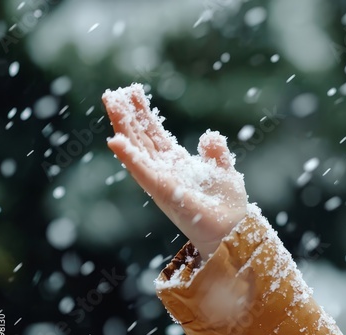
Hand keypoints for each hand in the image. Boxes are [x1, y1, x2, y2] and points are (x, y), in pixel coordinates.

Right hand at [103, 84, 248, 259]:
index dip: (144, 115)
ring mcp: (161, 181)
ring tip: (111, 104)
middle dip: (128, 116)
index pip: (155, 135)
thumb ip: (215, 153)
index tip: (132, 93)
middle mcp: (164, 171)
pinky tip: (115, 140)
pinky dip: (129, 156)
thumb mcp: (224, 171)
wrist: (234, 230)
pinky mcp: (163, 192)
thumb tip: (209, 136)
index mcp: (176, 164)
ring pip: (137, 149)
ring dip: (123, 127)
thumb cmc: (227, 206)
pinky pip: (142, 172)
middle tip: (113, 93)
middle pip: (141, 138)